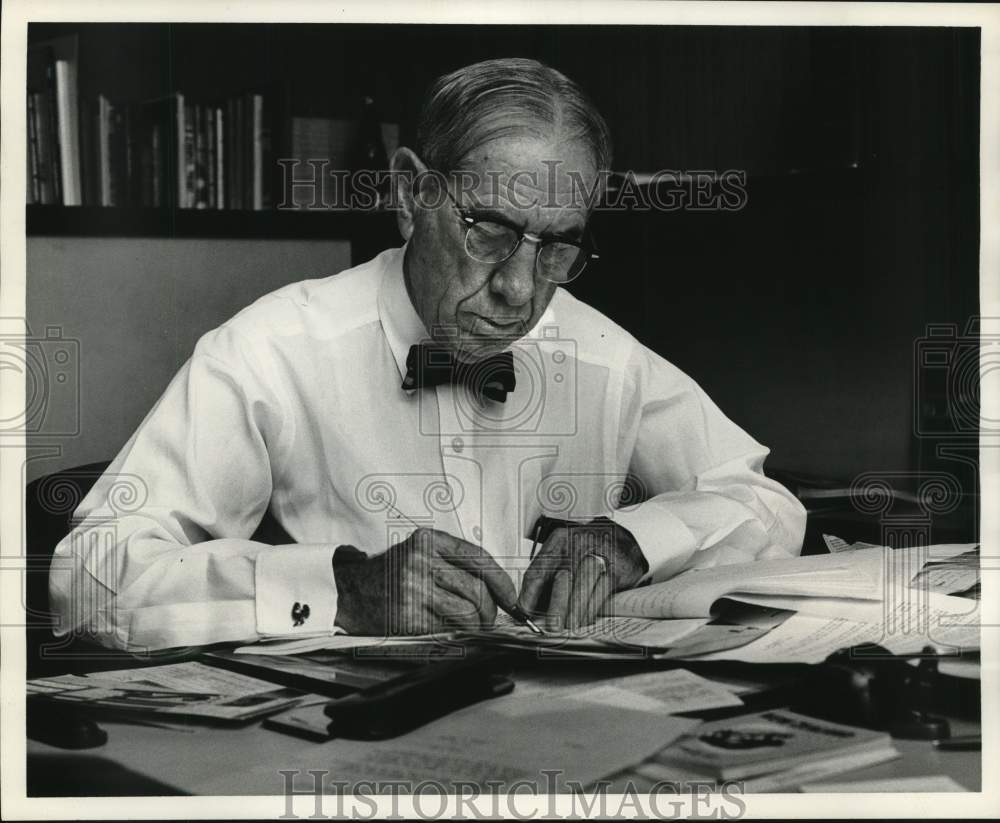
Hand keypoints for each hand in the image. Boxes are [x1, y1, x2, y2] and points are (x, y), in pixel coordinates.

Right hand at [332, 527, 517, 634]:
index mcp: (428, 540)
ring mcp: (413, 590)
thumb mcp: (421, 553)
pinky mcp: (408, 618)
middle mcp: (420, 561)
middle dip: (491, 611)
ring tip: (473, 628)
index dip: (502, 582)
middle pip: (477, 590)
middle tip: (488, 619)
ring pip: (467, 613)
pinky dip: (458, 637)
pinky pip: (448, 631)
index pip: (479, 559)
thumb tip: (498, 590)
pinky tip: (453, 635)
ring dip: (477, 627)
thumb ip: (455, 563)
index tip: (512, 599)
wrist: (350, 591)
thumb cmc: (392, 574)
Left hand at [517, 518, 647, 630]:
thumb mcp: (564, 552)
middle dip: (555, 608)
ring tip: (567, 629)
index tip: (524, 613)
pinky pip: (600, 596)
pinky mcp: (616, 571)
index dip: (529, 595)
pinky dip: (590, 612)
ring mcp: (600, 557)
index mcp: (559, 540)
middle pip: (562, 581)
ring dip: (573, 614)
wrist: (622, 540)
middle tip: (550, 627)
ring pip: (582, 590)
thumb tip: (531, 605)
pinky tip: (584, 621)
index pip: (539, 570)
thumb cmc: (588, 548)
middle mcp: (578, 545)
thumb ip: (547, 575)